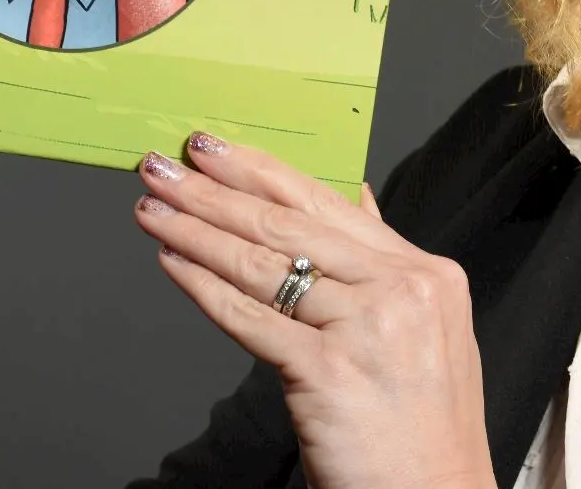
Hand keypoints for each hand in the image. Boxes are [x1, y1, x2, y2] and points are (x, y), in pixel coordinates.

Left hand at [135, 135, 495, 488]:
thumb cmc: (422, 429)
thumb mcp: (426, 331)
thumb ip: (385, 267)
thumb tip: (356, 197)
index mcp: (426, 273)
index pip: (329, 204)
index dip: (264, 171)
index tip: (217, 151)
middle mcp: (403, 290)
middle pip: (290, 225)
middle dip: (217, 190)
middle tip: (165, 165)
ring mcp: (368, 329)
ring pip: (264, 265)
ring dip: (197, 230)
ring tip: (155, 208)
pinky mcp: (329, 373)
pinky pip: (252, 318)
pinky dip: (204, 287)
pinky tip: (172, 263)